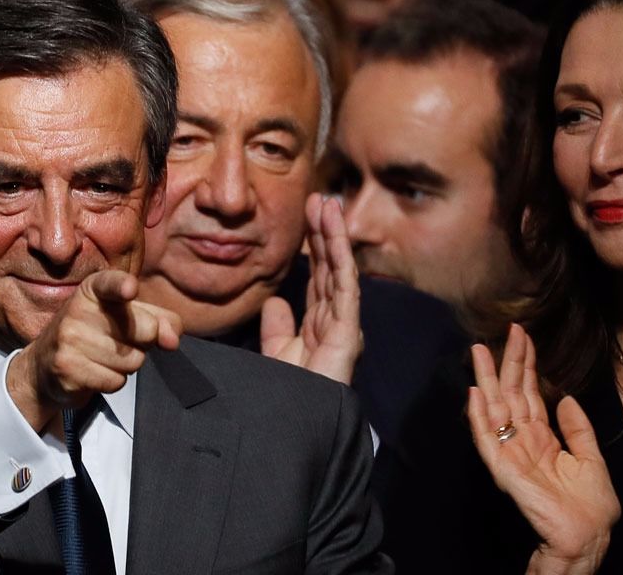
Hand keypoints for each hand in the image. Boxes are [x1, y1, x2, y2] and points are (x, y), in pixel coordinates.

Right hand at [8, 270, 182, 431]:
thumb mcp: (127, 317)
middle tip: (118, 340)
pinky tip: (94, 372)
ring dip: (126, 365)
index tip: (130, 289)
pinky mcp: (67, 369)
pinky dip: (112, 381)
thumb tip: (172, 341)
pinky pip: (116, 381)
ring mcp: (69, 340)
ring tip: (102, 357)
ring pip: (132, 360)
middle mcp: (77, 310)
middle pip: (144, 331)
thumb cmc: (95, 335)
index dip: (122, 286)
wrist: (45, 366)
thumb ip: (160, 321)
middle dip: (143, 342)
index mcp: (93, 289)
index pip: (109, 284)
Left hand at [261, 193, 361, 383]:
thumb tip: (275, 302)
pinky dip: (341, 260)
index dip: (315, 245)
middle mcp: (335, 321)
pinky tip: (336, 236)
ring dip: (335, 237)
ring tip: (329, 204)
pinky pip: (345, 290)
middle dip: (325, 232)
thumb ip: (277, 328)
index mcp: (320, 324)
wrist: (291, 425)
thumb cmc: (288, 395)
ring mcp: (343, 326)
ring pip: (340, 271)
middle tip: (319, 197)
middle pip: (330, 267)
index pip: (318, 275)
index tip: (308, 215)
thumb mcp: (278, 355)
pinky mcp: (347, 333)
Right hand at [466, 324, 619, 574]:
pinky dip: (478, 418)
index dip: (526, 365)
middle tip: (501, 333)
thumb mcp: (591, 458)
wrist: (589, 535)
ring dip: (485, 381)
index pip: (529, 394)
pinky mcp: (503, 469)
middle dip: (504, 363)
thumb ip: (577, 428)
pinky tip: (475, 395)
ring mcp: (510, 453)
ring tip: (479, 351)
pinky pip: (487, 440)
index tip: (523, 336)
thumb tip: (565, 397)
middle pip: (509, 395)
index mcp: (542, 437)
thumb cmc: (592, 505)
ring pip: (493, 410)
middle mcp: (522, 440)